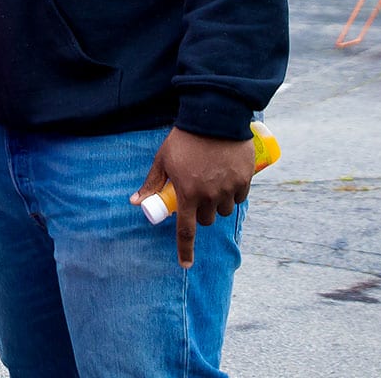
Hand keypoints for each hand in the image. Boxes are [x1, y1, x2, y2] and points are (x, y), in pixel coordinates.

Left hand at [130, 127, 252, 267]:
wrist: (214, 116)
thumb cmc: (184, 139)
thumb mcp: (163, 159)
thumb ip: (152, 183)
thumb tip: (136, 202)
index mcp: (188, 194)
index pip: (186, 231)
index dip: (185, 251)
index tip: (185, 264)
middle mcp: (209, 196)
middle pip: (206, 221)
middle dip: (200, 212)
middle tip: (197, 195)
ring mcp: (228, 189)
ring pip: (223, 210)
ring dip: (217, 204)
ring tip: (212, 184)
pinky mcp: (244, 180)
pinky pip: (238, 198)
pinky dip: (233, 193)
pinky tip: (227, 179)